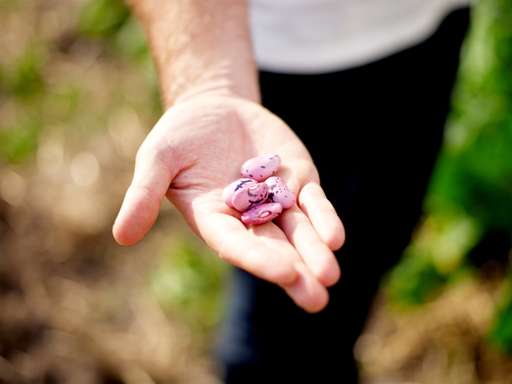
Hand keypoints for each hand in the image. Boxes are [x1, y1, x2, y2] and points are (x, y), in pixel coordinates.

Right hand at [113, 93, 344, 311]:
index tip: (284, 273)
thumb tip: (121, 237)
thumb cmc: (179, 136)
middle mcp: (247, 218)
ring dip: (316, 252)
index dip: (258, 257)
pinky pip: (313, 203)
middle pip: (273, 248)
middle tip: (316, 299)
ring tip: (330, 276)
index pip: (235, 244)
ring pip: (299, 231)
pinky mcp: (296, 180)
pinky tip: (335, 238)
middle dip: (295, 272)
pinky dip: (324, 218)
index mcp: (213, 219)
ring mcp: (276, 200)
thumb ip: (143, 194)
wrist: (214, 109)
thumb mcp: (157, 159)